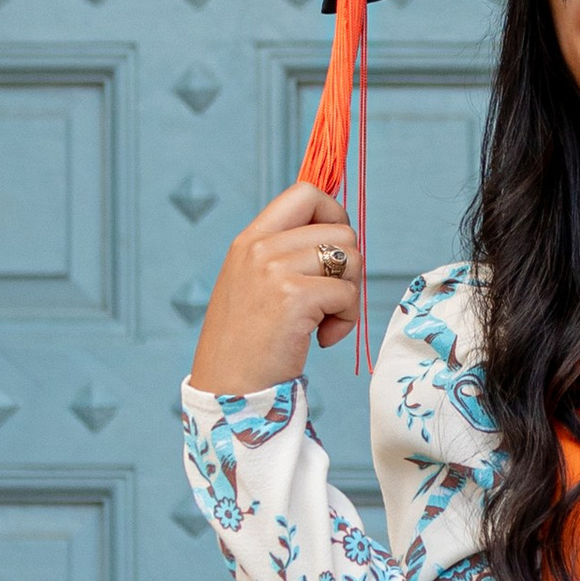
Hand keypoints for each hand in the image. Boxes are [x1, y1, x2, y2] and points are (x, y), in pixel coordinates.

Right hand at [188, 182, 364, 394]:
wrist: (228, 388)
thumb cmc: (247, 344)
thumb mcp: (255, 284)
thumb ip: (285, 255)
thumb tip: (339, 235)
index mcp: (250, 239)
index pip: (306, 192)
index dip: (334, 216)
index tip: (333, 254)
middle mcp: (259, 246)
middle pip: (341, 229)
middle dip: (348, 267)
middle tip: (328, 300)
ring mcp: (274, 269)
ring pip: (351, 258)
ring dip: (349, 295)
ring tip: (323, 322)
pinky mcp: (293, 297)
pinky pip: (348, 294)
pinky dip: (346, 321)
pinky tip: (322, 340)